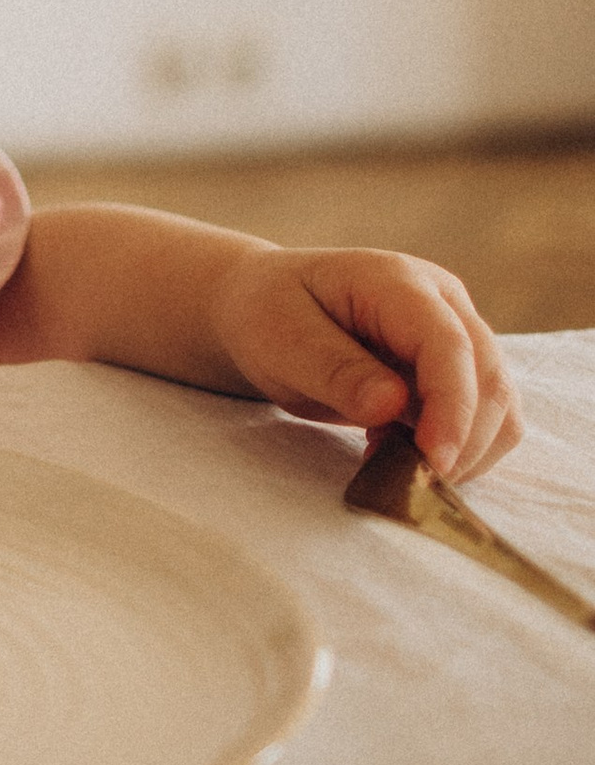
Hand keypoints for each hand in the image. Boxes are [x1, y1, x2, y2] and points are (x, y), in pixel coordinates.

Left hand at [210, 244, 519, 482]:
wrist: (265, 308)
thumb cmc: (268, 316)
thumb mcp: (281, 340)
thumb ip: (335, 370)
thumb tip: (392, 405)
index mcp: (396, 281)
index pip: (449, 344)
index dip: (451, 407)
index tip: (433, 463)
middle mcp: (441, 302)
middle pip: (489, 377)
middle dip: (463, 440)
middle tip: (408, 483)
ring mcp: (456, 334)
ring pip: (499, 405)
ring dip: (464, 450)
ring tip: (392, 461)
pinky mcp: (456, 370)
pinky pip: (485, 419)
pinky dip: (457, 449)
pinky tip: (400, 451)